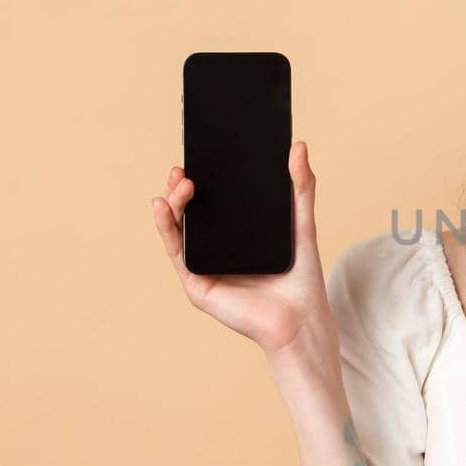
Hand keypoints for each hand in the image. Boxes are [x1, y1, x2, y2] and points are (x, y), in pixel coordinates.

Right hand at [151, 140, 337, 362]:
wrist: (301, 319)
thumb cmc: (302, 278)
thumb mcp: (302, 223)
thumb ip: (301, 186)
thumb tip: (299, 146)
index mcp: (238, 234)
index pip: (215, 200)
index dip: (206, 177)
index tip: (202, 153)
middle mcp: (218, 248)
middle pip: (192, 211)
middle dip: (183, 187)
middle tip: (185, 168)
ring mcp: (205, 265)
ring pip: (179, 227)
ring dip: (172, 202)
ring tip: (180, 181)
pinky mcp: (196, 283)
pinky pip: (176, 251)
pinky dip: (166, 227)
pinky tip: (163, 207)